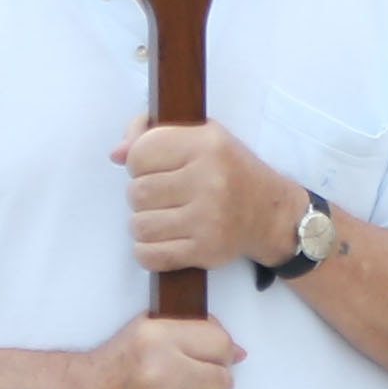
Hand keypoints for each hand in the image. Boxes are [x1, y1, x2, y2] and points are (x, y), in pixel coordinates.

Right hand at [75, 312, 240, 388]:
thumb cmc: (115, 363)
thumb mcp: (147, 329)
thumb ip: (192, 331)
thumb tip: (238, 353)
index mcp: (159, 337)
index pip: (221, 344)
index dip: (219, 355)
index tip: (205, 362)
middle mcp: (163, 371)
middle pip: (225, 382)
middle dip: (212, 387)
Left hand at [116, 116, 298, 271]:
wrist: (271, 213)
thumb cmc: (228, 169)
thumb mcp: (199, 134)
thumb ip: (150, 132)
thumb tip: (117, 154)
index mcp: (206, 145)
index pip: (139, 153)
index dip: (139, 161)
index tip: (155, 166)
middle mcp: (209, 182)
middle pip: (136, 192)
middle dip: (142, 195)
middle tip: (163, 195)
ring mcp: (208, 220)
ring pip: (139, 226)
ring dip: (144, 223)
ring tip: (165, 216)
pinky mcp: (206, 251)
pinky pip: (150, 256)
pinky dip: (147, 251)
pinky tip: (163, 239)